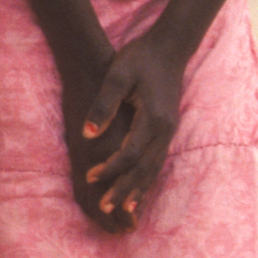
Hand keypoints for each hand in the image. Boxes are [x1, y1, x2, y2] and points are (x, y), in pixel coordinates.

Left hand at [68, 28, 187, 231]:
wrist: (169, 48)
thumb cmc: (139, 58)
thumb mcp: (117, 75)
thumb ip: (103, 105)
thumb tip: (88, 134)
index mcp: (152, 117)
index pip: (129, 153)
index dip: (110, 169)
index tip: (89, 178)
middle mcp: (165, 129)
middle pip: (144, 168)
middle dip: (123, 189)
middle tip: (104, 207)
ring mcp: (169, 131)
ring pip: (154, 168)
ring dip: (138, 189)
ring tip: (123, 210)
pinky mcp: (168, 129)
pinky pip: (157, 161)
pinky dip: (147, 178)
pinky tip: (138, 189)